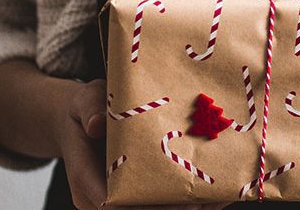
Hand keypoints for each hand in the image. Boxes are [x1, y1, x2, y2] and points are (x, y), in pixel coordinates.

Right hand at [57, 79, 230, 209]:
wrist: (83, 119)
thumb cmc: (85, 109)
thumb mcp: (84, 100)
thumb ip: (89, 108)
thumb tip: (96, 124)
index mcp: (85, 176)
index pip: (111, 204)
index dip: (144, 206)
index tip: (176, 202)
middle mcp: (100, 196)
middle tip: (205, 201)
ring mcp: (118, 199)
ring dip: (184, 208)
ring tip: (216, 197)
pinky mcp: (134, 195)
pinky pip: (157, 204)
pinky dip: (185, 201)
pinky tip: (213, 194)